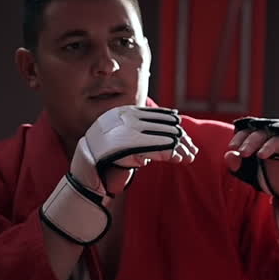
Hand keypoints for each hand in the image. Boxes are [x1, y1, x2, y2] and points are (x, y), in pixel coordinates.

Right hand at [76, 106, 197, 195]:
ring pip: (165, 137)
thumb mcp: (125, 137)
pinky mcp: (131, 146)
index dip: (176, 128)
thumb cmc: (108, 153)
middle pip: (166, 127)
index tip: (186, 140)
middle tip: (192, 151)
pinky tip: (179, 158)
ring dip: (180, 149)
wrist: (86, 167)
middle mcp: (128, 118)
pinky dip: (172, 153)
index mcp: (127, 112)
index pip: (160, 117)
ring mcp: (129, 131)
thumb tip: (175, 132)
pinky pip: (158, 148)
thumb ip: (143, 131)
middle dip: (182, 140)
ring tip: (188, 157)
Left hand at [227, 117, 278, 201]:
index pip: (250, 130)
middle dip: (252, 141)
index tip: (232, 148)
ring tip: (261, 155)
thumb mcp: (253, 175)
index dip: (241, 137)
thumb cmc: (275, 175)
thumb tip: (228, 156)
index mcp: (264, 135)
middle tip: (243, 153)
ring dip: (270, 144)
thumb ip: (239, 167)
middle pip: (263, 131)